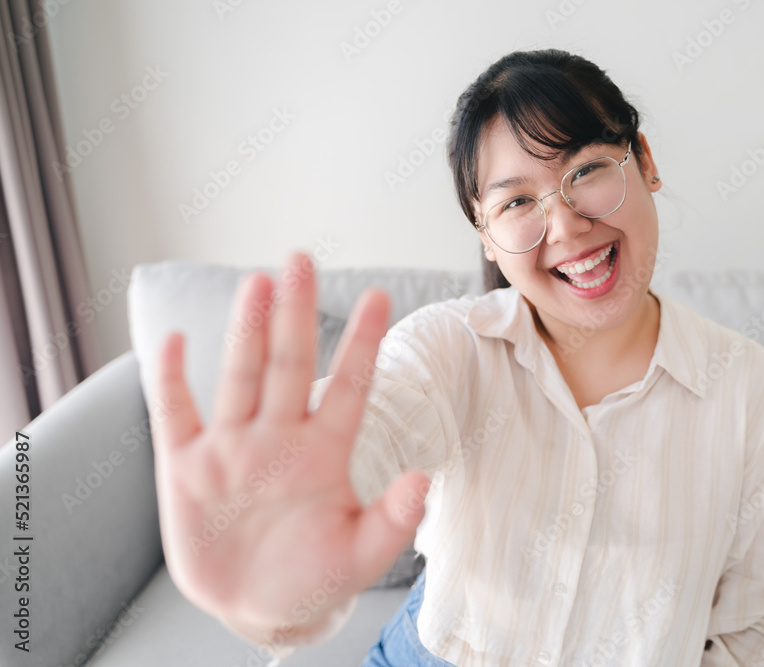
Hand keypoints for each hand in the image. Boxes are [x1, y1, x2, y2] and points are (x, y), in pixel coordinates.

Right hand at [151, 252, 428, 645]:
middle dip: (296, 314)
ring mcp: (232, 448)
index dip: (362, 343)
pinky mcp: (185, 468)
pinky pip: (176, 415)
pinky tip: (172, 340)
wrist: (256, 606)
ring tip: (256, 283)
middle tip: (301, 260)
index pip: (350, 386)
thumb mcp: (360, 557)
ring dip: (245, 331)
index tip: (380, 296)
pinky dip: (170, 380)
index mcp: (325, 452)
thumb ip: (392, 521)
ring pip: (241, 377)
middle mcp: (279, 438)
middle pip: (289, 365)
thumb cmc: (314, 577)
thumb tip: (424, 480)